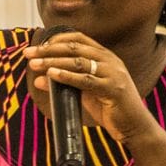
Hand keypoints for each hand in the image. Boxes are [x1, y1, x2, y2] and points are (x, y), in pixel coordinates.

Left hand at [26, 34, 153, 142]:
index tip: (38, 46)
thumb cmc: (110, 108)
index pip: (78, 38)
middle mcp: (110, 60)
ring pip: (78, 61)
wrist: (135, 126)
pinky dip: (66, 76)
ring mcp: (113, 73)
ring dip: (53, 62)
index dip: (56, 39)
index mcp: (105, 56)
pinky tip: (51, 75)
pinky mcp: (113, 89)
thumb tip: (39, 80)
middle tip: (29, 54)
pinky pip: (85, 80)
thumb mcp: (87, 92)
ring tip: (35, 65)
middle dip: (49, 49)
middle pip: (75, 47)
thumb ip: (67, 83)